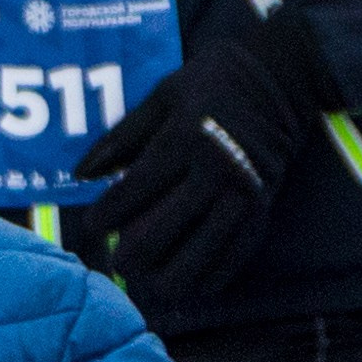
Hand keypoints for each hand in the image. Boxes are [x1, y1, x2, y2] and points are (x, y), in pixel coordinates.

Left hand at [73, 12, 326, 297]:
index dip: (102, 219)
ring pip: (194, 259)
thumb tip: (80, 174)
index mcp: (183, 140)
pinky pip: (232, 260)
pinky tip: (188, 284)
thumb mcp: (160, 97)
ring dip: (165, 277)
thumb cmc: (210, 84)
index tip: (93, 225)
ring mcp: (243, 196)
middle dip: (127, 256)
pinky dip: (206, 278)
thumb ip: (119, 137)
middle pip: (156, 236)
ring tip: (147, 278)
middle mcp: (215, 172)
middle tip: (115, 260)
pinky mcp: (263, 211)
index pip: (130, 194)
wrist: (282, 77)